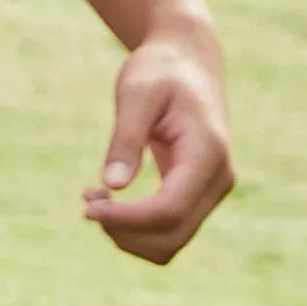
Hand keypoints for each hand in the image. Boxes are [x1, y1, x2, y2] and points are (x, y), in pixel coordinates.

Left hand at [85, 29, 232, 263]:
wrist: (188, 62)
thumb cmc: (160, 70)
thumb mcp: (136, 93)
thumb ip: (126, 138)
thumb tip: (111, 186)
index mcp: (208, 153)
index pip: (170, 209)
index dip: (127, 219)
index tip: (87, 206)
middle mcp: (219, 179)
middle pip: (172, 235)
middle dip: (123, 229)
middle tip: (87, 199)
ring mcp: (212, 191)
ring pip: (170, 243)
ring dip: (127, 235)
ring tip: (95, 199)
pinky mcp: (199, 196)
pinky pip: (168, 232)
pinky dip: (135, 229)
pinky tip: (110, 202)